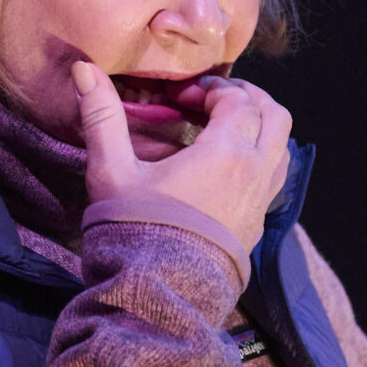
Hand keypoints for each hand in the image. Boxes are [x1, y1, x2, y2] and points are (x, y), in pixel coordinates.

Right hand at [73, 61, 292, 254]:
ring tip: (223, 130)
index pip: (238, 100)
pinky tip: (226, 169)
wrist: (159, 297)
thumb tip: (84, 68)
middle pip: (275, 115)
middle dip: (247, 99)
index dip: (210, 88)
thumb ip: (102, 117)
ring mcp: (261, 203)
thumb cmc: (136, 230)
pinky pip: (274, 178)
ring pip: (282, 147)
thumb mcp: (112, 172)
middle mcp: (256, 174)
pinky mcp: (257, 226)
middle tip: (212, 100)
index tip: (180, 96)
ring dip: (259, 128)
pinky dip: (260, 159)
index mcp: (227, 154)